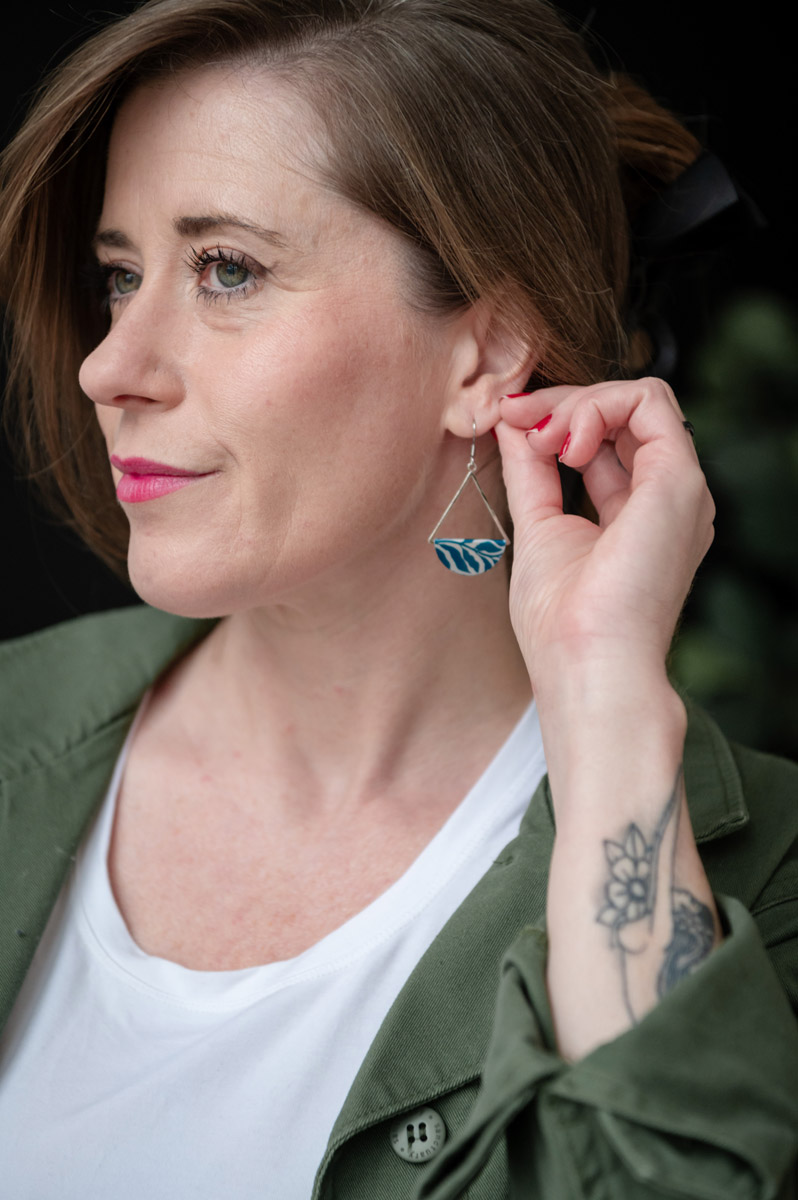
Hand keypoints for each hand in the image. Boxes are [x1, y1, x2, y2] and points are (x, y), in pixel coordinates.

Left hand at [496, 379, 714, 685]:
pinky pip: (649, 400)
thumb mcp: (537, 527)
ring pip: (638, 398)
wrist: (588, 665)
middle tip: (514, 419)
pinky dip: (596, 406)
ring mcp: (679, 489)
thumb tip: (511, 421)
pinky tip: (565, 445)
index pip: (605, 441)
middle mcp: (665, 499)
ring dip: (575, 403)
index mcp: (637, 515)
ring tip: (540, 439)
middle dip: (560, 404)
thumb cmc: (562, 624)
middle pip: (621, 415)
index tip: (508, 424)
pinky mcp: (680, 480)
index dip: (556, 421)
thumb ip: (531, 471)